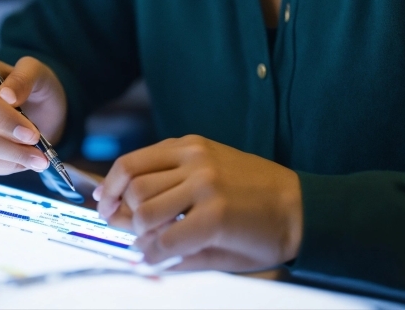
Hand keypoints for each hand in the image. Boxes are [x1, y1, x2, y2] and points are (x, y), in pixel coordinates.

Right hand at [0, 54, 66, 176]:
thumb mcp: (37, 73)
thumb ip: (24, 78)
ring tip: (36, 158)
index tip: (29, 132)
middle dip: (4, 142)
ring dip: (5, 158)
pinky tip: (19, 160)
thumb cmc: (29, 86)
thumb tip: (7, 95)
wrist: (30, 109)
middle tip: (37, 150)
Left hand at [95, 135, 302, 270]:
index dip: (111, 187)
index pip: (131, 162)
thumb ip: (165, 190)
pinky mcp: (216, 215)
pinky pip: (167, 240)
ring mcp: (205, 185)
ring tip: (153, 243)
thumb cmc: (252, 195)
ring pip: (145, 211)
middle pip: (134, 187)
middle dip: (122, 215)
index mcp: (190, 146)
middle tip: (129, 232)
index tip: (105, 204)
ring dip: (141, 235)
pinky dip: (155, 256)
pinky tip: (161, 259)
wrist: (299, 207)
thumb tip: (117, 215)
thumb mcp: (209, 175)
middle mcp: (195, 159)